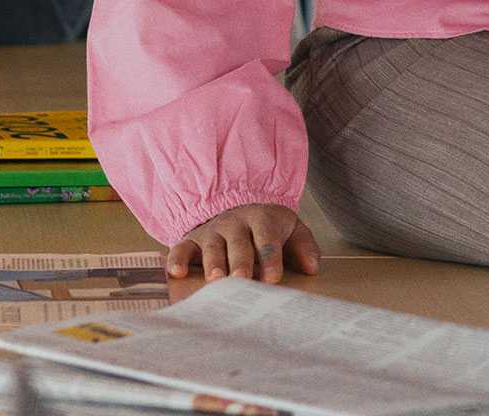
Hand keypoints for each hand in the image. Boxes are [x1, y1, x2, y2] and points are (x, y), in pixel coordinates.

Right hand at [166, 203, 320, 284]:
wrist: (237, 208)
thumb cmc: (267, 228)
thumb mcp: (291, 229)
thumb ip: (304, 246)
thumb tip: (312, 267)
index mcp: (261, 219)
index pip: (266, 237)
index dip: (269, 257)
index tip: (272, 278)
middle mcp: (234, 223)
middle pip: (238, 243)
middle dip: (240, 262)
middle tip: (242, 280)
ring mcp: (211, 231)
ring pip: (212, 247)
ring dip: (213, 263)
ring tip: (215, 280)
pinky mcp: (192, 240)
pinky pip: (182, 248)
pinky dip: (177, 259)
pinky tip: (176, 273)